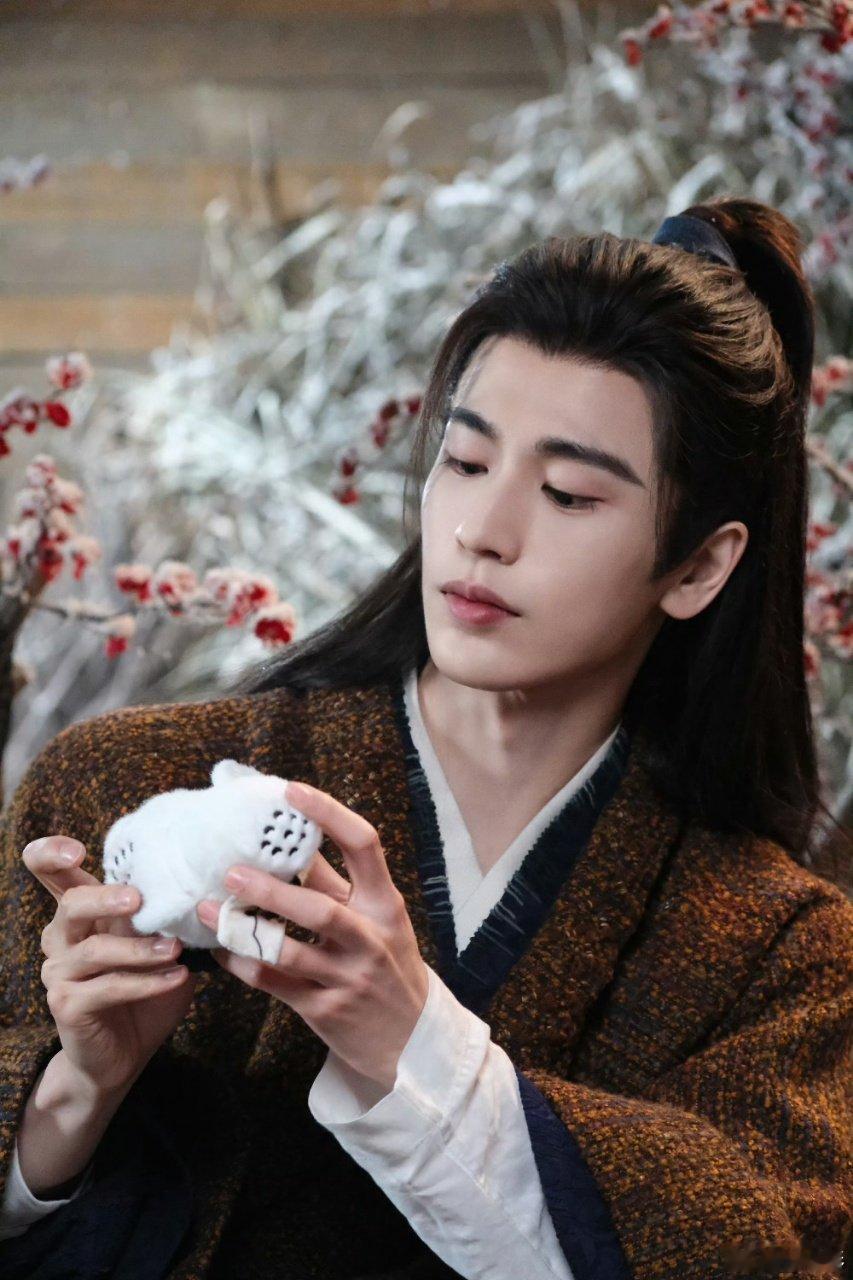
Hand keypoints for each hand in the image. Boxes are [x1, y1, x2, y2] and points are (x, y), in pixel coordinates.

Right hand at [25, 835, 197, 1095]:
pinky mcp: (67, 1005)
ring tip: (176, 950)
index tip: (78, 850)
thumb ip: (169, 918)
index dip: (51, 854)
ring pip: (93, 949)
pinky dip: (146, 982)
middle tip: (138, 899)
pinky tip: (177, 978)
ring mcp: (59, 972)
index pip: (52, 873)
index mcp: (82, 913)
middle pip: (71, 904)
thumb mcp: (161, 945)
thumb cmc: (146, 989)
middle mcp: (62, 937)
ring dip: (138, 949)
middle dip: (105, 897)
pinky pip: (107, 987)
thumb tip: (209, 886)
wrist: (124, 1054)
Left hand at [196, 780, 429, 1090]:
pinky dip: (244, 965)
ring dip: (245, 930)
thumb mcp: (374, 918)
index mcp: (384, 904)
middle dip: (273, 891)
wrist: (410, 1041)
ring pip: (291, 953)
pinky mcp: (325, 1011)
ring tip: (210, 910)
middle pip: (321, 910)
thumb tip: (293, 832)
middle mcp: (370, 939)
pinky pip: (276, 985)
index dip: (329, 813)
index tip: (290, 790)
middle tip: (230, 872)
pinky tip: (220, 950)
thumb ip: (333, 879)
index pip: (365, 846)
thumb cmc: (385, 963)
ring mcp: (348, 978)